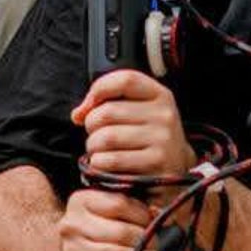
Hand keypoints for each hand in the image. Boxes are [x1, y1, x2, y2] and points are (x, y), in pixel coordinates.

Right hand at [59, 188, 158, 250]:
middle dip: (144, 240)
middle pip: (120, 232)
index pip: (119, 204)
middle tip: (155, 245)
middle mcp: (72, 225)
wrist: (75, 250)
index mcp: (82, 200)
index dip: (142, 215)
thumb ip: (141, 208)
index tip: (153, 222)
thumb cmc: (103, 224)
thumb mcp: (117, 209)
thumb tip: (165, 217)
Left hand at [73, 70, 194, 187]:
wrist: (171, 171)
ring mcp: (163, 139)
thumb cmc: (146, 139)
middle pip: (107, 112)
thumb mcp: (139, 113)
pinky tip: (108, 165)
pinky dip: (99, 165)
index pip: (126, 80)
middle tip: (98, 135)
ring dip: (93, 148)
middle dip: (91, 126)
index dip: (99, 90)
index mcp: (160, 96)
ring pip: (105, 137)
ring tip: (103, 151)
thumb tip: (78, 114)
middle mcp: (165, 115)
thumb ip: (110, 103)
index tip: (88, 106)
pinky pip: (110, 160)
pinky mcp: (155, 163)